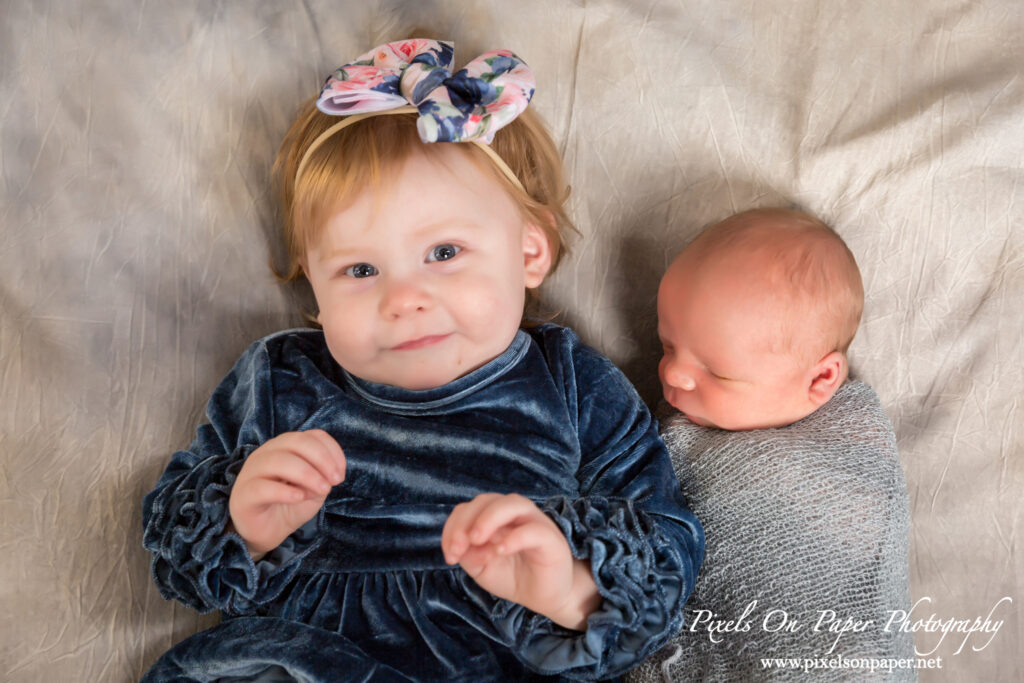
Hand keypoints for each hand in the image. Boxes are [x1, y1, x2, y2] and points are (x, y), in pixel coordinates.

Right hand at [228, 429, 344, 558]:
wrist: (266, 532)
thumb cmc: (290, 504)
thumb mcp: (314, 488)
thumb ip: (322, 477)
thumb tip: (328, 475)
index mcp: (285, 446)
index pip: (311, 435)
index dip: (331, 451)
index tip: (341, 474)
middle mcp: (267, 453)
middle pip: (296, 441)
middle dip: (322, 459)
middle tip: (335, 481)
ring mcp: (252, 472)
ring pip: (278, 460)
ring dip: (307, 474)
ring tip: (322, 490)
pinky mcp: (243, 494)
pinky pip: (262, 487)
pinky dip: (285, 491)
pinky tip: (299, 497)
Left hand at [441, 493, 599, 629]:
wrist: (545, 597)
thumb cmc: (514, 576)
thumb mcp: (482, 568)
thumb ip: (468, 554)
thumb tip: (460, 546)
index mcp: (496, 518)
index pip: (469, 508)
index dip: (453, 527)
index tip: (450, 555)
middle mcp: (515, 514)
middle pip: (487, 501)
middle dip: (465, 522)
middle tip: (458, 550)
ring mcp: (534, 522)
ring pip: (512, 503)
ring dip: (488, 519)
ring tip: (475, 540)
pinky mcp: (551, 539)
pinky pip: (533, 530)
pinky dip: (514, 537)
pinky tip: (500, 551)